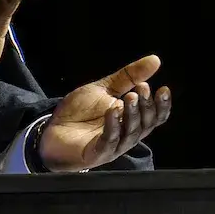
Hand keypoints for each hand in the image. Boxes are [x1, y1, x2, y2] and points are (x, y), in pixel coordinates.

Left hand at [38, 55, 171, 170]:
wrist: (51, 129)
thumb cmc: (80, 112)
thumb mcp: (105, 89)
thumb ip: (129, 76)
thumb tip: (155, 60)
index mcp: (131, 121)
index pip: (154, 117)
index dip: (161, 105)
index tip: (163, 89)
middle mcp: (126, 135)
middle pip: (145, 125)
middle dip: (146, 107)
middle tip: (143, 89)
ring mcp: (113, 146)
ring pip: (130, 133)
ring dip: (132, 114)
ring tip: (131, 96)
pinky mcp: (97, 153)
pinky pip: (109, 141)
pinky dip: (113, 127)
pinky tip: (112, 111)